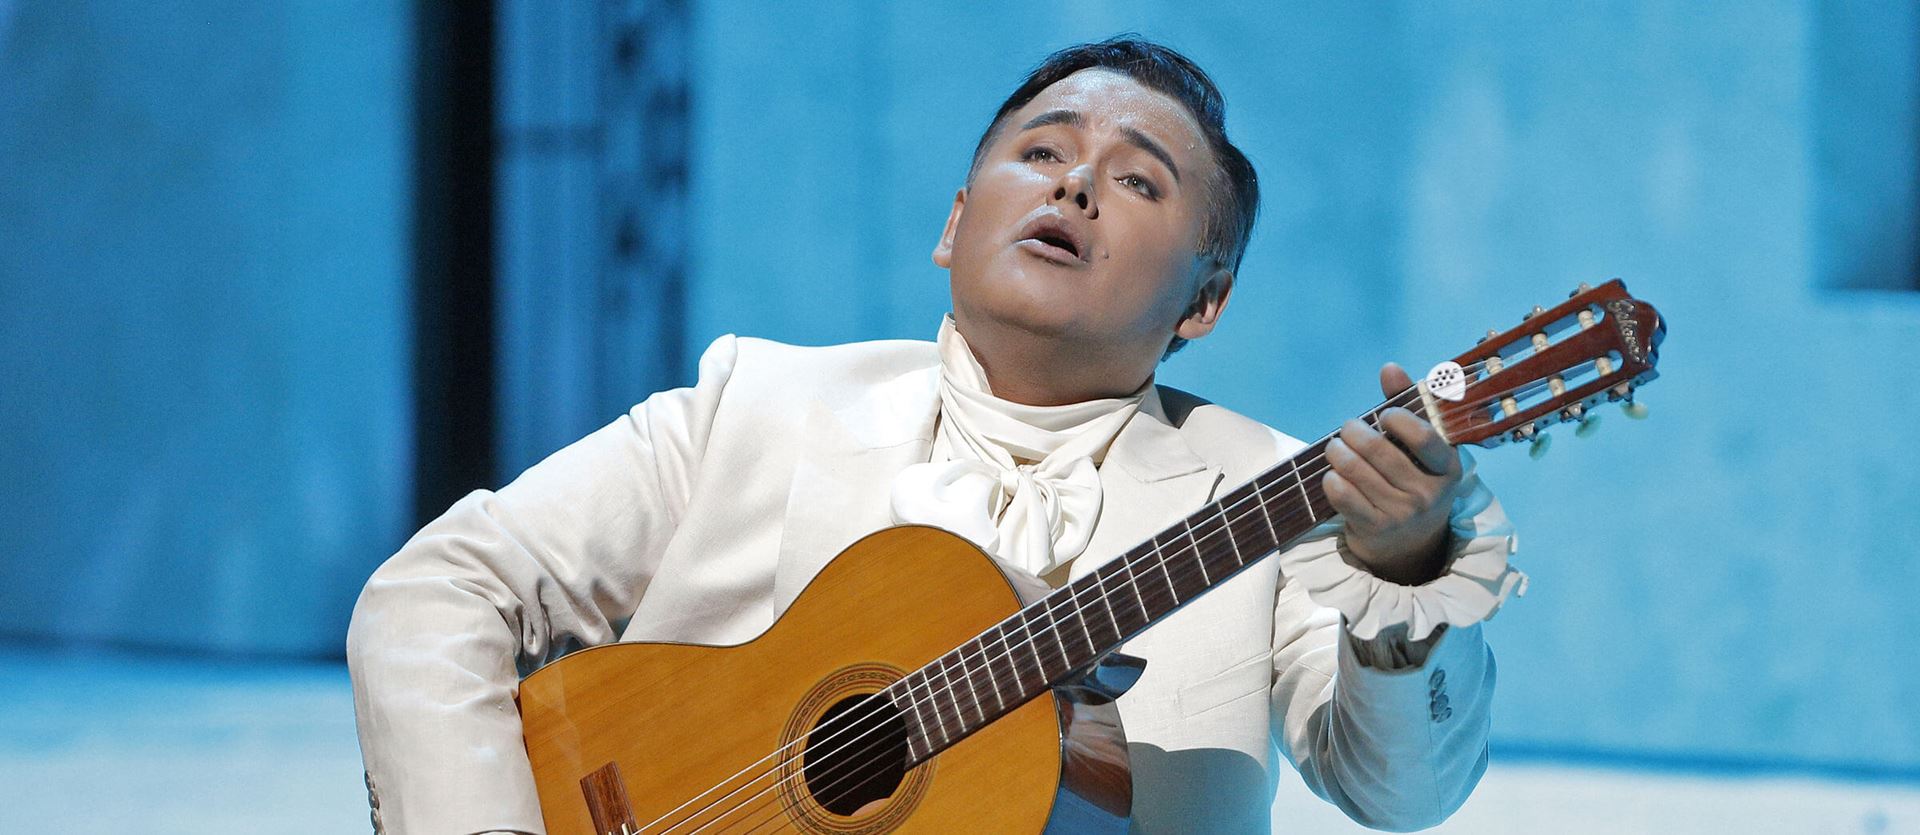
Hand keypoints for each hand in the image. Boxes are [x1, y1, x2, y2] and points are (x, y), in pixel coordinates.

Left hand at [1321, 362, 1464, 584]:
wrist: (1408, 544)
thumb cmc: (1411, 480)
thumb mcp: (1419, 448)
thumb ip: (1407, 405)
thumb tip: (1390, 367)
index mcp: (1448, 468)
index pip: (1426, 437)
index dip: (1399, 419)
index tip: (1384, 414)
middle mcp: (1429, 493)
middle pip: (1379, 451)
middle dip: (1355, 432)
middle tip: (1347, 428)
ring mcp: (1402, 513)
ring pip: (1355, 471)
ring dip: (1337, 452)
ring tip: (1334, 447)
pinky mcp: (1375, 528)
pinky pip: (1342, 495)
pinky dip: (1331, 479)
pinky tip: (1331, 474)